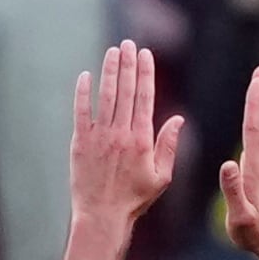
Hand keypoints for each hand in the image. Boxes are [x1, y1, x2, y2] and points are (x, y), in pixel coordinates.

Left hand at [70, 41, 184, 223]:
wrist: (102, 216)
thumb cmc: (134, 200)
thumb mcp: (161, 176)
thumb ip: (169, 145)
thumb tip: (178, 119)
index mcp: (142, 139)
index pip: (145, 97)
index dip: (145, 73)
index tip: (145, 54)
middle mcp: (121, 133)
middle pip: (125, 90)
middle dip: (127, 64)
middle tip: (128, 43)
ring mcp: (99, 137)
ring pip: (106, 96)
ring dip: (109, 71)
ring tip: (112, 51)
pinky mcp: (80, 143)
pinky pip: (81, 112)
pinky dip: (83, 93)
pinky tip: (86, 76)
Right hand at [219, 67, 258, 259]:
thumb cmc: (253, 233)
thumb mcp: (240, 217)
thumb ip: (232, 191)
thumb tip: (227, 163)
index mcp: (255, 167)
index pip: (254, 127)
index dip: (255, 102)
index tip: (257, 78)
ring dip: (258, 105)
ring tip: (257, 85)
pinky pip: (258, 138)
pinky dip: (255, 121)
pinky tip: (253, 118)